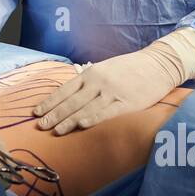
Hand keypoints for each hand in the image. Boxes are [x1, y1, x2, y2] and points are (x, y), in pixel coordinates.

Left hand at [34, 28, 194, 134]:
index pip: (65, 90)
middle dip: (54, 114)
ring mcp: (113, 93)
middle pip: (72, 101)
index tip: (36, 113)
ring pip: (86, 108)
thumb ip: (88, 81)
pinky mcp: (128, 104)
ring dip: (69, 121)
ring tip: (55, 131)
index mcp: (91, 73)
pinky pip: (107, 113)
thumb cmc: (130, 68)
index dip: (50, 102)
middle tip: (40, 126)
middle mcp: (98, 82)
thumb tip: (69, 95)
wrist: (158, 64)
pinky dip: (93, 119)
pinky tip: (81, 125)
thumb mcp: (105, 69)